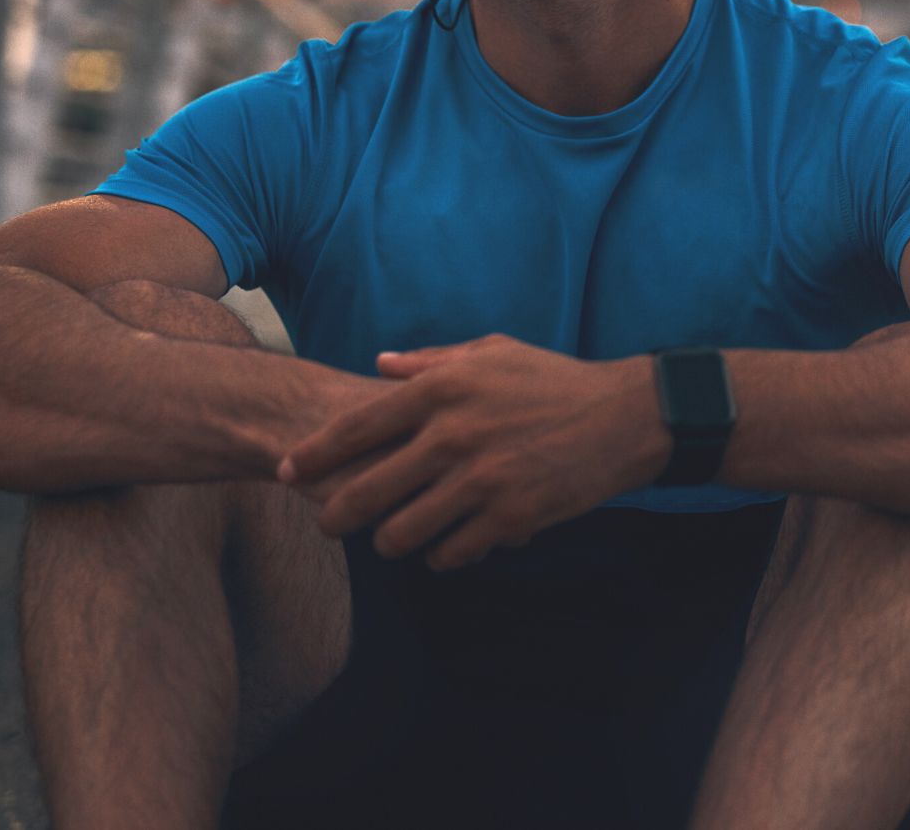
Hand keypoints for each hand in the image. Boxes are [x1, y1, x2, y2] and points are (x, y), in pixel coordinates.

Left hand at [277, 335, 666, 570]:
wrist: (621, 417)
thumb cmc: (552, 379)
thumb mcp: (491, 352)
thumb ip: (429, 361)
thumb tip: (379, 366)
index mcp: (443, 390)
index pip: (357, 427)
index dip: (314, 454)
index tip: (288, 470)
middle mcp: (453, 435)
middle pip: (368, 490)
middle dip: (336, 516)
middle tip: (327, 525)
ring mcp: (480, 481)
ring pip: (403, 533)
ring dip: (390, 541)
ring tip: (391, 538)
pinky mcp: (509, 518)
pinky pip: (451, 553)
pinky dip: (440, 556)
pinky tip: (444, 549)